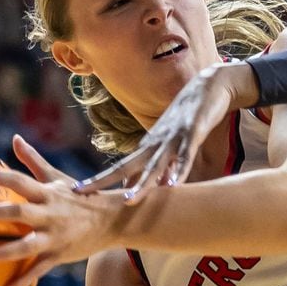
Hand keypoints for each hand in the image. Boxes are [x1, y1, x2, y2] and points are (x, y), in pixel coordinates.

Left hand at [0, 135, 122, 285]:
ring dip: (3, 251)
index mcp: (48, 194)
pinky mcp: (58, 255)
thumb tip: (14, 139)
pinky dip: (22, 282)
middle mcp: (50, 214)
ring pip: (26, 245)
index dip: (1, 177)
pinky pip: (38, 270)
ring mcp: (54, 236)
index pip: (21, 181)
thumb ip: (33, 160)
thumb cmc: (80, 197)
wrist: (113, 220)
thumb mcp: (58, 178)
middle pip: (20, 212)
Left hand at [75, 63, 256, 203]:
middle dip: (103, 180)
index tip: (78, 193)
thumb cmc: (187, 118)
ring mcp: (172, 138)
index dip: (100, 181)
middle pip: (126, 165)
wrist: (208, 85)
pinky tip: (174, 185)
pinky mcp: (193, 133)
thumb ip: (157, 165)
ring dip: (143, 182)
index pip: (120, 168)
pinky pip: (185, 155)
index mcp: (147, 146)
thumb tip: (145, 189)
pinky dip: (179, 170)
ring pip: (155, 164)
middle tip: (79, 192)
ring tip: (129, 200)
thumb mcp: (169, 143)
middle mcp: (154, 143)